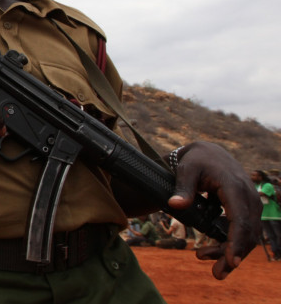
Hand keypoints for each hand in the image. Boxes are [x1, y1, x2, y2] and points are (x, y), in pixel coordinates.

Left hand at [167, 142, 261, 279]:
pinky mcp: (246, 208)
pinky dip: (233, 243)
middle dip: (233, 254)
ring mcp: (250, 202)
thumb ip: (182, 188)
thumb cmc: (196, 160)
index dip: (236, 241)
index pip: (240, 218)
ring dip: (232, 251)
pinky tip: (215, 252)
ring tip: (211, 265)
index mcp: (233, 186)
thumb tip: (175, 206)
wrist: (209, 152)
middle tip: (216, 273)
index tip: (232, 261)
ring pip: (249, 233)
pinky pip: (244, 229)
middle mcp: (247, 196)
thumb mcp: (185, 169)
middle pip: (248, 231)